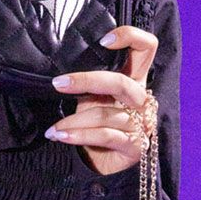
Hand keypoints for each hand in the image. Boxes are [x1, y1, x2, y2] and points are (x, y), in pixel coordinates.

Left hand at [45, 26, 157, 175]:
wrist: (99, 162)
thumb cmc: (93, 124)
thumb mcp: (89, 98)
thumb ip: (86, 83)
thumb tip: (59, 72)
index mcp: (133, 80)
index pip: (145, 48)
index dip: (131, 37)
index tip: (103, 41)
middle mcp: (141, 99)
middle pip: (121, 82)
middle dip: (87, 81)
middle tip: (58, 83)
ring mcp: (142, 123)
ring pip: (106, 114)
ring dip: (73, 121)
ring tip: (55, 129)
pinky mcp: (136, 146)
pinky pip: (105, 135)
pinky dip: (79, 135)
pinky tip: (60, 136)